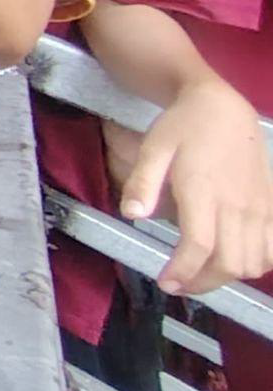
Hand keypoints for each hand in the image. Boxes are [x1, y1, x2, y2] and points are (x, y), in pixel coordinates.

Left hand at [117, 80, 272, 295]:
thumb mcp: (153, 148)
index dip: (184, 272)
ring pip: (255, 262)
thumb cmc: (182, 127)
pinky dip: (258, 263)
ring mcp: (259, 207)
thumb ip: (142, 182)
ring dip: (228, 276)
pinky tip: (235, 260)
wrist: (222, 107)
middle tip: (178, 283)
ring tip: (201, 273)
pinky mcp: (271, 206)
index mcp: (204, 190)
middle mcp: (237, 204)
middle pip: (229, 263)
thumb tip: (132, 214)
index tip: (165, 282)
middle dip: (202, 282)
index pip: (199, 245)